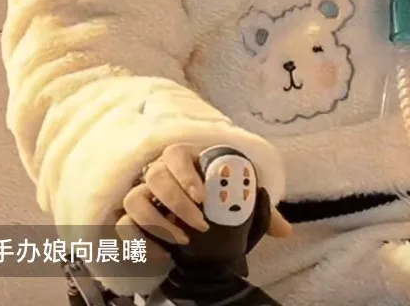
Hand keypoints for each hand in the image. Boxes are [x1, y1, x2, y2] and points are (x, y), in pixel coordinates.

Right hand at [119, 143, 291, 245]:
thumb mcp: (239, 206)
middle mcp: (159, 174)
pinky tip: (164, 255)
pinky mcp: (131, 221)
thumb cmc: (216, 205)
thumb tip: (286, 232)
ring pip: (134, 199)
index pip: (176, 153)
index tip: (202, 197)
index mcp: (185, 161)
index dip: (186, 173)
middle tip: (199, 225)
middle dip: (176, 201)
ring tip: (182, 240)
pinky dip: (141, 241)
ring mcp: (142, 197)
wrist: (196, 228)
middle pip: (154, 175)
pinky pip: (123, 227)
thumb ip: (260, 212)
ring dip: (157, 221)